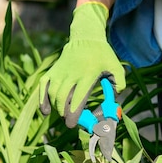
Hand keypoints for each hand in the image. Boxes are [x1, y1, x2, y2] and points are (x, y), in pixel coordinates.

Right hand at [39, 2, 125, 127]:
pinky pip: (43, 86)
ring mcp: (60, 72)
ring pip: (53, 94)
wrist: (86, 38)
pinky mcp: (52, 70)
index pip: (77, 98)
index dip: (74, 113)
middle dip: (64, 114)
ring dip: (56, 108)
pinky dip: (42, 99)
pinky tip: (45, 111)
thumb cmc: (103, 56)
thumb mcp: (116, 67)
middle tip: (70, 122)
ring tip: (63, 115)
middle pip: (63, 98)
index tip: (73, 124)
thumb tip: (114, 102)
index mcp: (88, 74)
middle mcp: (71, 74)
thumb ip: (119, 85)